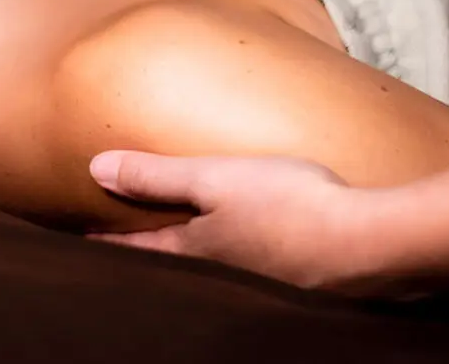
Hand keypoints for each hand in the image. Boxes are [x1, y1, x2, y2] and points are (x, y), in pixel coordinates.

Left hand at [87, 150, 363, 290]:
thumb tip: (95, 170)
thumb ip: (156, 175)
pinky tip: (255, 241)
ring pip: (212, 264)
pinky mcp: (296, 272)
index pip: (140, 246)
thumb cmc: (289, 209)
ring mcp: (260, 277)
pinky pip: (251, 261)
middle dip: (149, 252)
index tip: (81, 239)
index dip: (110, 239)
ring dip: (193, 253)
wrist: (367, 245)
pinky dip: (238, 251)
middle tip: (124, 245)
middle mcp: (223, 271)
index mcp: (198, 250)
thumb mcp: (214, 180)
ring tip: (183, 241)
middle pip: (174, 262)